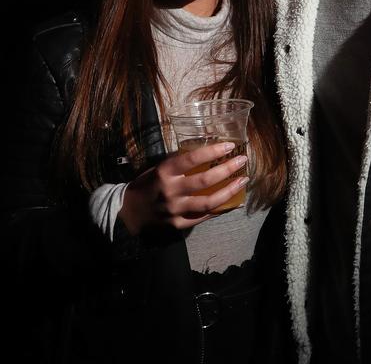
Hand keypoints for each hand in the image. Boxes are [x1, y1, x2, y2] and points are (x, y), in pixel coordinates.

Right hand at [118, 142, 247, 233]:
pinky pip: (203, 217)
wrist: (128, 212)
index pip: (192, 159)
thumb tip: (205, 152)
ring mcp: (175, 209)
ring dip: (229, 191)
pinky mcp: (178, 224)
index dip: (213, 151)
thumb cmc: (146, 184)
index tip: (230, 146)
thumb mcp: (158, 168)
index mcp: (164, 172)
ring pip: (209, 202)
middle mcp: (171, 191)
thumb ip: (178, 163)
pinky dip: (219, 210)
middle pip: (205, 180)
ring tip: (242, 181)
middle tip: (242, 161)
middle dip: (228, 169)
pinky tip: (232, 203)